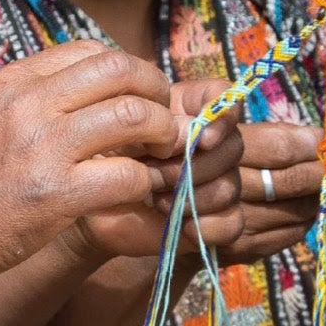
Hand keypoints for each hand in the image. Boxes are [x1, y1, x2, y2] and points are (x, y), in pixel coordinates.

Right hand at [0, 41, 182, 286]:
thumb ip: (35, 99)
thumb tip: (94, 91)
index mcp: (13, 81)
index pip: (92, 51)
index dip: (129, 71)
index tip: (138, 97)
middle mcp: (28, 104)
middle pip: (122, 71)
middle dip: (156, 93)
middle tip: (164, 122)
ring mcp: (42, 147)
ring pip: (134, 117)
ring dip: (162, 135)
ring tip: (160, 155)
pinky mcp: (55, 195)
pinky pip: (127, 175)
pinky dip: (145, 183)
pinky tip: (138, 192)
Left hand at [75, 115, 244, 260]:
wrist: (91, 202)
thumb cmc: (103, 156)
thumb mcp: (121, 129)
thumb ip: (158, 121)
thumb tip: (196, 135)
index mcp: (190, 112)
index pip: (226, 101)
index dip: (222, 115)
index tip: (204, 136)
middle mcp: (211, 145)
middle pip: (233, 147)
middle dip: (191, 164)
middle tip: (152, 172)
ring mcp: (216, 183)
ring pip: (229, 187)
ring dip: (189, 196)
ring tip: (155, 199)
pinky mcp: (215, 220)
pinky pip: (231, 222)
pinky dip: (203, 225)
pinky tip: (176, 222)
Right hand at [213, 119, 325, 263]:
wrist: (169, 216)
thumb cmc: (205, 162)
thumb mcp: (226, 133)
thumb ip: (274, 133)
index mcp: (214, 150)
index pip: (278, 147)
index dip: (310, 143)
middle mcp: (220, 188)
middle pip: (291, 181)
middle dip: (322, 170)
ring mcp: (232, 224)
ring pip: (298, 209)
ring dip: (318, 195)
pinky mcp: (243, 249)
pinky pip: (292, 233)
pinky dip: (307, 217)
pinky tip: (306, 203)